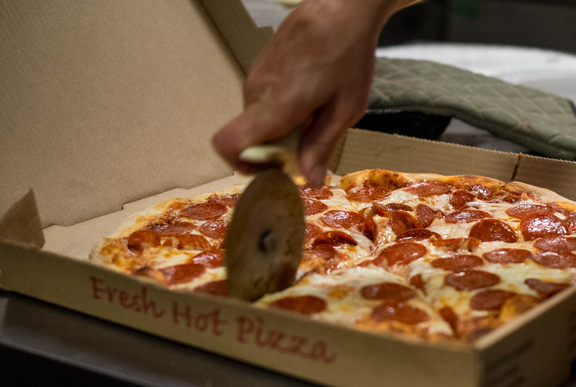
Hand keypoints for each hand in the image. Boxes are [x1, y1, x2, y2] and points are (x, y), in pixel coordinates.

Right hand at [212, 0, 412, 183]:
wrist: (341, 7)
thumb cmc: (348, 55)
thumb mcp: (345, 109)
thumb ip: (321, 145)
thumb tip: (307, 180)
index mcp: (274, 107)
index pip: (228, 144)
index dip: (243, 164)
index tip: (273, 167)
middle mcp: (256, 92)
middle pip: (247, 136)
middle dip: (273, 149)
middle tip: (309, 142)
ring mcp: (256, 76)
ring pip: (256, 117)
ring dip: (280, 126)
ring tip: (315, 113)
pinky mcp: (261, 66)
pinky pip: (262, 99)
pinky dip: (280, 107)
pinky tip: (310, 95)